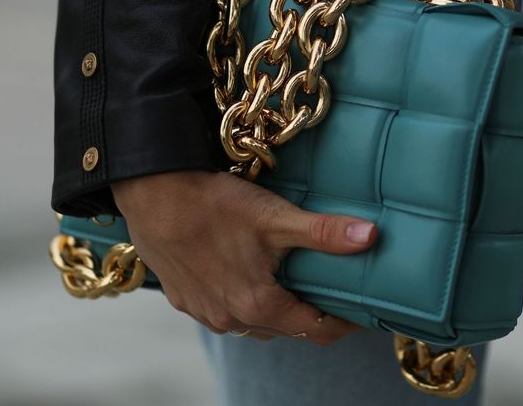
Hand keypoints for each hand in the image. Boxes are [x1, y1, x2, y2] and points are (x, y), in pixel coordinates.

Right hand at [111, 170, 376, 342]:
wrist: (152, 193)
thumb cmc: (213, 204)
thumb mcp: (275, 217)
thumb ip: (324, 233)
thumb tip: (370, 237)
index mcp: (258, 305)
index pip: (316, 331)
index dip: (345, 322)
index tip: (362, 310)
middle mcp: (231, 319)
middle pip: (287, 328)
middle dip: (313, 314)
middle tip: (333, 290)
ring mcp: (205, 312)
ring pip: (255, 323)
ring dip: (278, 309)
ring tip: (296, 282)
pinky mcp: (184, 300)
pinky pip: (225, 310)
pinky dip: (244, 300)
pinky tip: (249, 274)